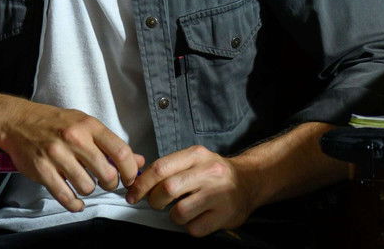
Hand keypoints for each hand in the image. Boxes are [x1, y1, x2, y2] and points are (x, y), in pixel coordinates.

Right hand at [0, 103, 143, 211]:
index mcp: (88, 126)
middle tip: (104, 181)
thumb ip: (110, 143)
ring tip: (83, 183)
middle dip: (110, 183)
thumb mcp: (83, 124)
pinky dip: (74, 204)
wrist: (16, 121)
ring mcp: (56, 154)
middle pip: (107, 174)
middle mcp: (73, 139)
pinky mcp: (42, 169)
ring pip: (87, 187)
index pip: (121, 152)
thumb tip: (138, 161)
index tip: (129, 178)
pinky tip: (76, 200)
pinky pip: (66, 196)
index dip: (130, 170)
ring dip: (88, 190)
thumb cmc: (52, 123)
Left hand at [125, 145, 256, 236]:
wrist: (250, 181)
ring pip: (180, 212)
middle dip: (154, 200)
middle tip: (156, 203)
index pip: (160, 168)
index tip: (133, 193)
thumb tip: (138, 180)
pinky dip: (189, 226)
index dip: (141, 184)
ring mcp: (218, 195)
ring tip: (181, 211)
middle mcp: (209, 172)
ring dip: (173, 216)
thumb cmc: (214, 173)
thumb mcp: (194, 160)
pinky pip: (195, 228)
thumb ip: (169, 167)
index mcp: (196, 155)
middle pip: (167, 189)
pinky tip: (196, 218)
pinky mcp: (225, 215)